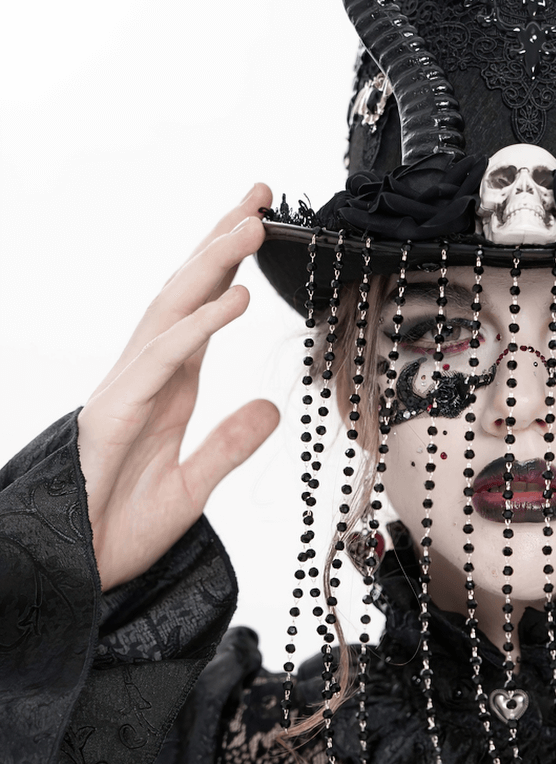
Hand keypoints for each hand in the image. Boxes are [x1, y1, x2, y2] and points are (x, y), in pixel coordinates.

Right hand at [77, 184, 279, 590]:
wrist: (75, 571)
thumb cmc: (119, 530)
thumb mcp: (194, 488)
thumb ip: (231, 444)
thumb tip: (273, 408)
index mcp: (169, 388)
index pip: (203, 311)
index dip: (230, 266)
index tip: (261, 223)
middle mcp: (149, 376)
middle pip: (186, 292)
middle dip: (221, 239)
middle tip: (260, 193)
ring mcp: (130, 389)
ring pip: (173, 309)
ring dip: (214, 263)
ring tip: (252, 222)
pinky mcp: (118, 411)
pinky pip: (166, 358)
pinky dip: (201, 324)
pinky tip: (235, 299)